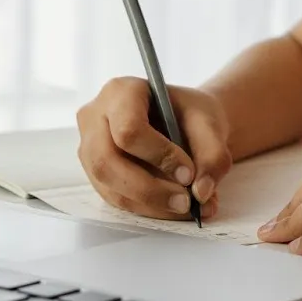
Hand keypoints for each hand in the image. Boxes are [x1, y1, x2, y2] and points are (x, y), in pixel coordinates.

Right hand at [77, 78, 232, 219]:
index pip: (128, 129)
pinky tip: (174, 208)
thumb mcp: (209, 122)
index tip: (188, 173)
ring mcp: (90, 148)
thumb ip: (212, 154)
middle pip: (107, 162)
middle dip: (150, 189)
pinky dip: (149, 209)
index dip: (158, 155)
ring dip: (151, 205)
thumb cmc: (190, 114)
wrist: (184, 121)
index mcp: (120, 91)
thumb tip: (201, 192)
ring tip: (187, 207)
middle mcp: (95, 118)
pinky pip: (117, 199)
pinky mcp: (97, 174)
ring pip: (110, 187)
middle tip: (186, 202)